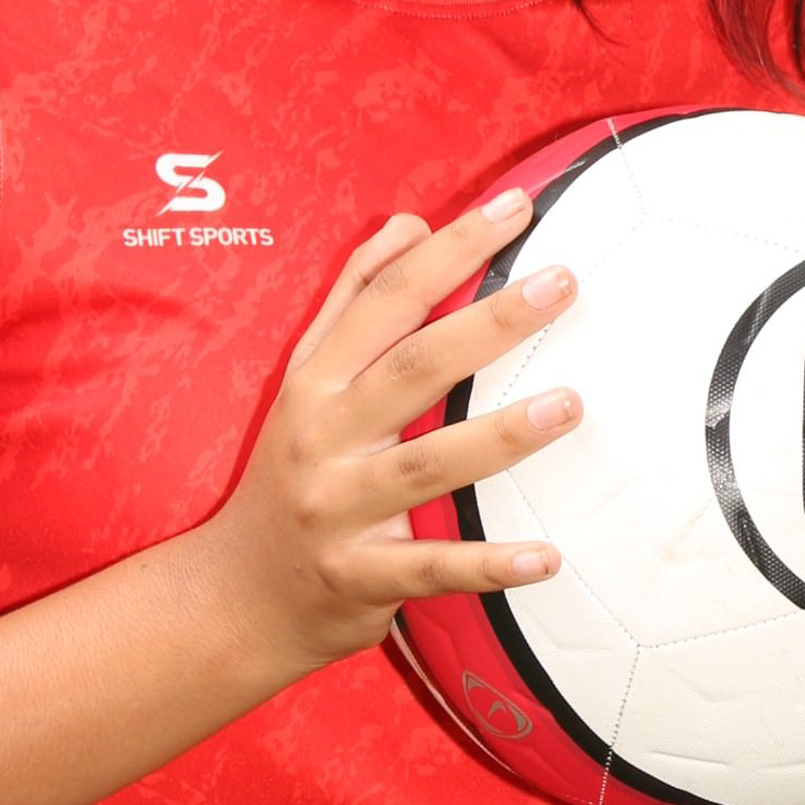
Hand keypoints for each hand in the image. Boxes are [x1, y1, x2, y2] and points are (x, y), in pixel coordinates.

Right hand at [205, 192, 581, 678]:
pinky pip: (431, 569)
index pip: (386, 298)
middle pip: (411, 370)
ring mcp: (337, 510)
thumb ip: (355, 298)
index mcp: (316, 380)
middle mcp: (323, 436)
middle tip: (561, 284)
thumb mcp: (305, 377)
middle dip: (488, 323)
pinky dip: (488, 565)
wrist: (235, 593)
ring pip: (425, 467)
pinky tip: (548, 556)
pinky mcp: (357, 577)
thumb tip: (411, 223)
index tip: (514, 210)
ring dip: (498, 437)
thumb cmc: (290, 471)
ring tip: (568, 405)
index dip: (450, 250)